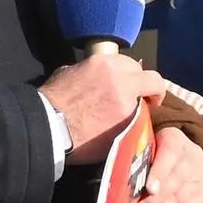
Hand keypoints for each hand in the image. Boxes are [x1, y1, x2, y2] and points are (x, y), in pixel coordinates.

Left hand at [42, 52, 163, 160]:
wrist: (44, 129)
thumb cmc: (83, 140)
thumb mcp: (120, 135)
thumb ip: (135, 118)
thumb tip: (140, 112)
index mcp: (125, 86)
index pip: (155, 80)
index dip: (158, 93)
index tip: (152, 103)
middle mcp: (110, 68)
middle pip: (135, 66)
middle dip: (138, 81)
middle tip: (132, 97)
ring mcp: (89, 64)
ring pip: (115, 61)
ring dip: (119, 74)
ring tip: (112, 90)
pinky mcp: (71, 66)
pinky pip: (93, 66)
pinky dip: (97, 75)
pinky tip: (90, 90)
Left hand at [130, 126, 202, 202]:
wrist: (180, 157)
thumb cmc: (152, 153)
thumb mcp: (143, 147)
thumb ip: (133, 157)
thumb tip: (114, 177)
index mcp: (175, 140)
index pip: (170, 153)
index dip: (160, 172)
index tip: (149, 189)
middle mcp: (193, 157)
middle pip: (176, 182)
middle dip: (155, 202)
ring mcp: (201, 179)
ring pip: (181, 201)